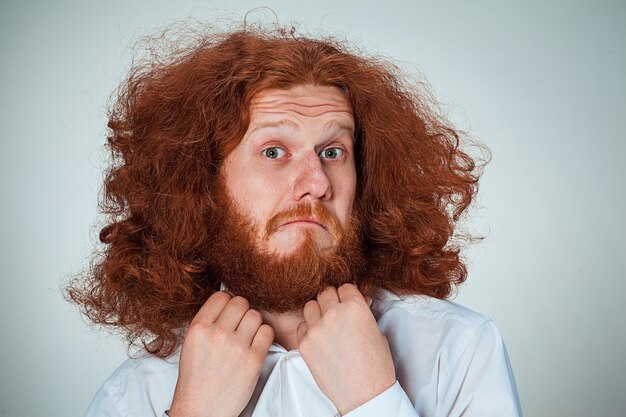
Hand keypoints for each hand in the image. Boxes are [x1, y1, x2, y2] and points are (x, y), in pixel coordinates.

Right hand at [168, 292, 274, 416]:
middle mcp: (216, 334)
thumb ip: (208, 322)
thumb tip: (227, 302)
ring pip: (255, 315)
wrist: (201, 409)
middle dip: (242, 312)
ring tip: (247, 337)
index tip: (230, 312)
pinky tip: (256, 346)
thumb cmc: (197, 379)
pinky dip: (264, 336)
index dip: (228, 303)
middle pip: (241, 302)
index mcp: (198, 328)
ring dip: (254, 324)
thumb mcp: (192, 343)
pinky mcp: (253, 359)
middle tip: (240, 326)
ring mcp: (236, 346)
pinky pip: (267, 332)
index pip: (221, 296)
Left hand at [296, 284, 395, 414]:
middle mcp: (334, 314)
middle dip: (331, 301)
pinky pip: (301, 326)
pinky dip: (308, 330)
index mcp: (356, 307)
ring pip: (310, 306)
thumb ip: (362, 312)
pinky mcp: (304, 344)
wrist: (364, 394)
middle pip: (325, 293)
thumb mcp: (376, 331)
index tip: (346, 302)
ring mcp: (317, 329)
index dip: (346, 296)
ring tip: (326, 325)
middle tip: (336, 313)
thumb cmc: (375, 366)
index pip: (344, 287)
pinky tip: (319, 340)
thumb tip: (358, 300)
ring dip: (317, 313)